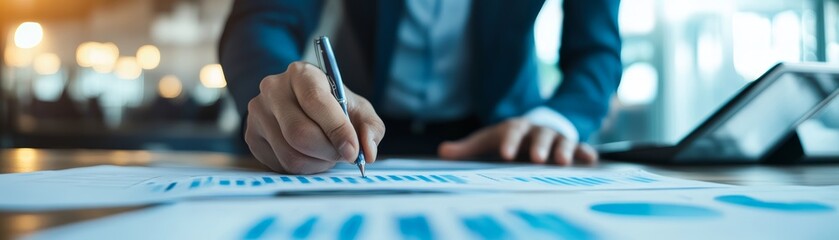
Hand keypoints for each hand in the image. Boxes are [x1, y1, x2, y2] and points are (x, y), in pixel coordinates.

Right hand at [244, 62, 384, 173]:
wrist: (300, 104)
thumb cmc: (333, 106)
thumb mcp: (358, 109)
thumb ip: (370, 128)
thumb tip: (367, 152)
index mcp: (301, 73)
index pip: (316, 102)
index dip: (337, 130)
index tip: (353, 151)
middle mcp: (273, 89)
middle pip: (299, 134)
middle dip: (328, 152)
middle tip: (342, 154)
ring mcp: (257, 113)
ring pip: (290, 155)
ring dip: (317, 164)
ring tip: (327, 154)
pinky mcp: (251, 136)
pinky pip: (279, 165)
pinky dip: (302, 169)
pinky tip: (310, 157)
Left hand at [438, 118, 596, 164]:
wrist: (534, 127)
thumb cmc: (507, 139)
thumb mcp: (487, 141)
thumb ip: (467, 149)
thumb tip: (442, 152)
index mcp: (515, 128)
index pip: (511, 133)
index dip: (509, 143)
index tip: (506, 155)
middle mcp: (536, 131)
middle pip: (539, 136)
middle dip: (538, 147)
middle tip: (537, 159)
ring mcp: (555, 138)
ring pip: (561, 141)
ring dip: (562, 150)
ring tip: (562, 162)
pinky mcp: (571, 146)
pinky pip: (580, 148)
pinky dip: (584, 153)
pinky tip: (590, 160)